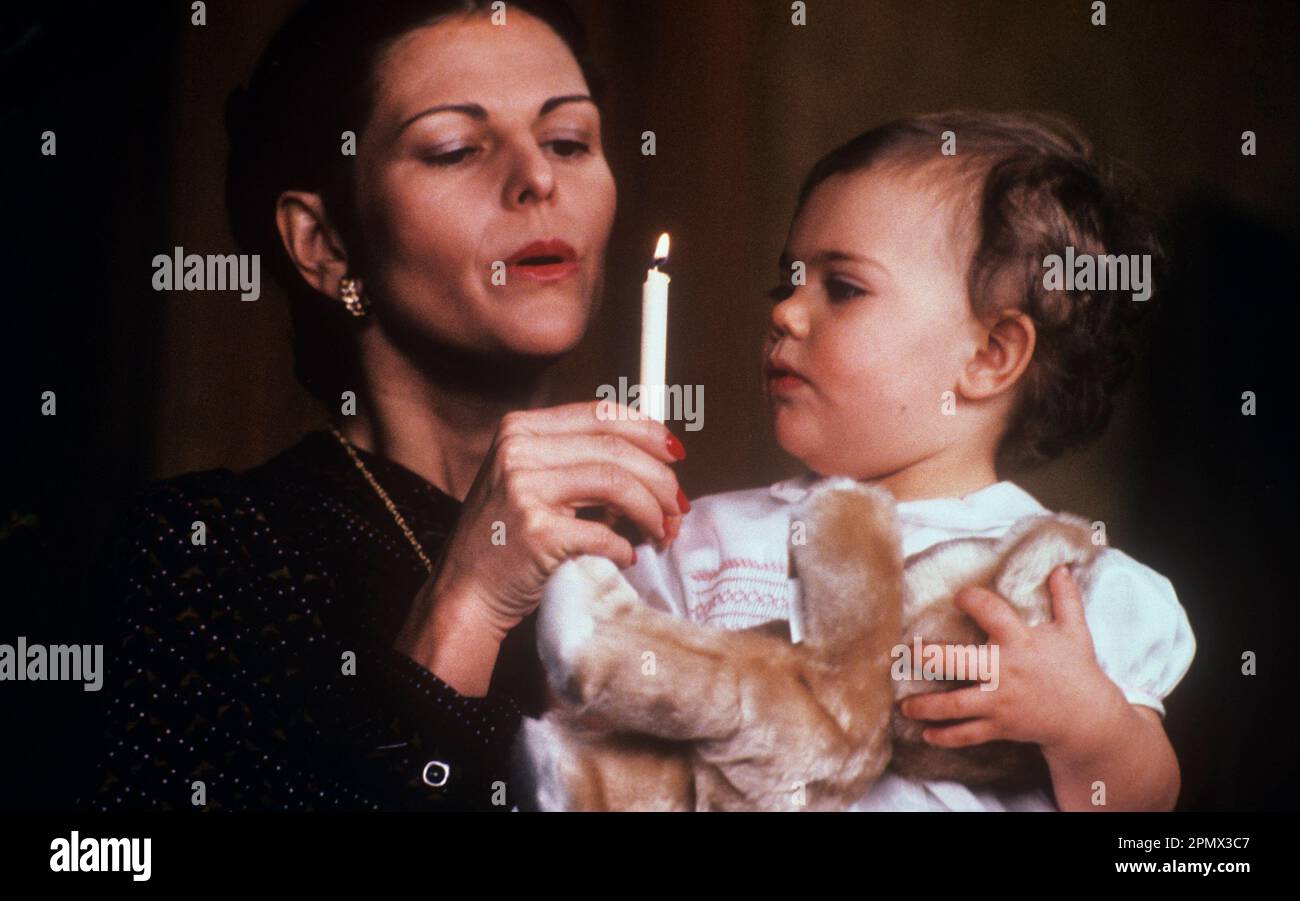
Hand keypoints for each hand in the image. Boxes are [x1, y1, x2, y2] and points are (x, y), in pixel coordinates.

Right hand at [395, 400, 688, 689]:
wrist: (465, 594)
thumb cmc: (507, 543)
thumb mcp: (531, 483)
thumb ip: (580, 465)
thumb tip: (654, 468)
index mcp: (520, 430)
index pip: (600, 415)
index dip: (648, 432)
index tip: (676, 456)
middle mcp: (518, 451)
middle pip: (616, 447)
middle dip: (661, 479)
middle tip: (678, 507)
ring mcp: (523, 489)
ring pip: (617, 482)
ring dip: (652, 511)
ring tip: (662, 532)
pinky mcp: (536, 532)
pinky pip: (603, 532)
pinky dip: (624, 547)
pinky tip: (626, 556)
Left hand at [898, 566, 1128, 758]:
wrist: (1087, 719)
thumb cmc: (1077, 670)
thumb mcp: (1074, 632)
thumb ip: (1065, 599)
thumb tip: (1059, 568)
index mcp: (1020, 642)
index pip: (992, 613)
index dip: (972, 600)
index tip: (959, 596)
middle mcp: (1005, 671)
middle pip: (960, 663)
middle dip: (931, 658)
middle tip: (907, 653)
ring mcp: (1000, 702)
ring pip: (956, 706)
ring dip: (926, 706)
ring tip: (904, 704)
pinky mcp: (1000, 726)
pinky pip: (968, 735)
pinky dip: (946, 737)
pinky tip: (927, 735)